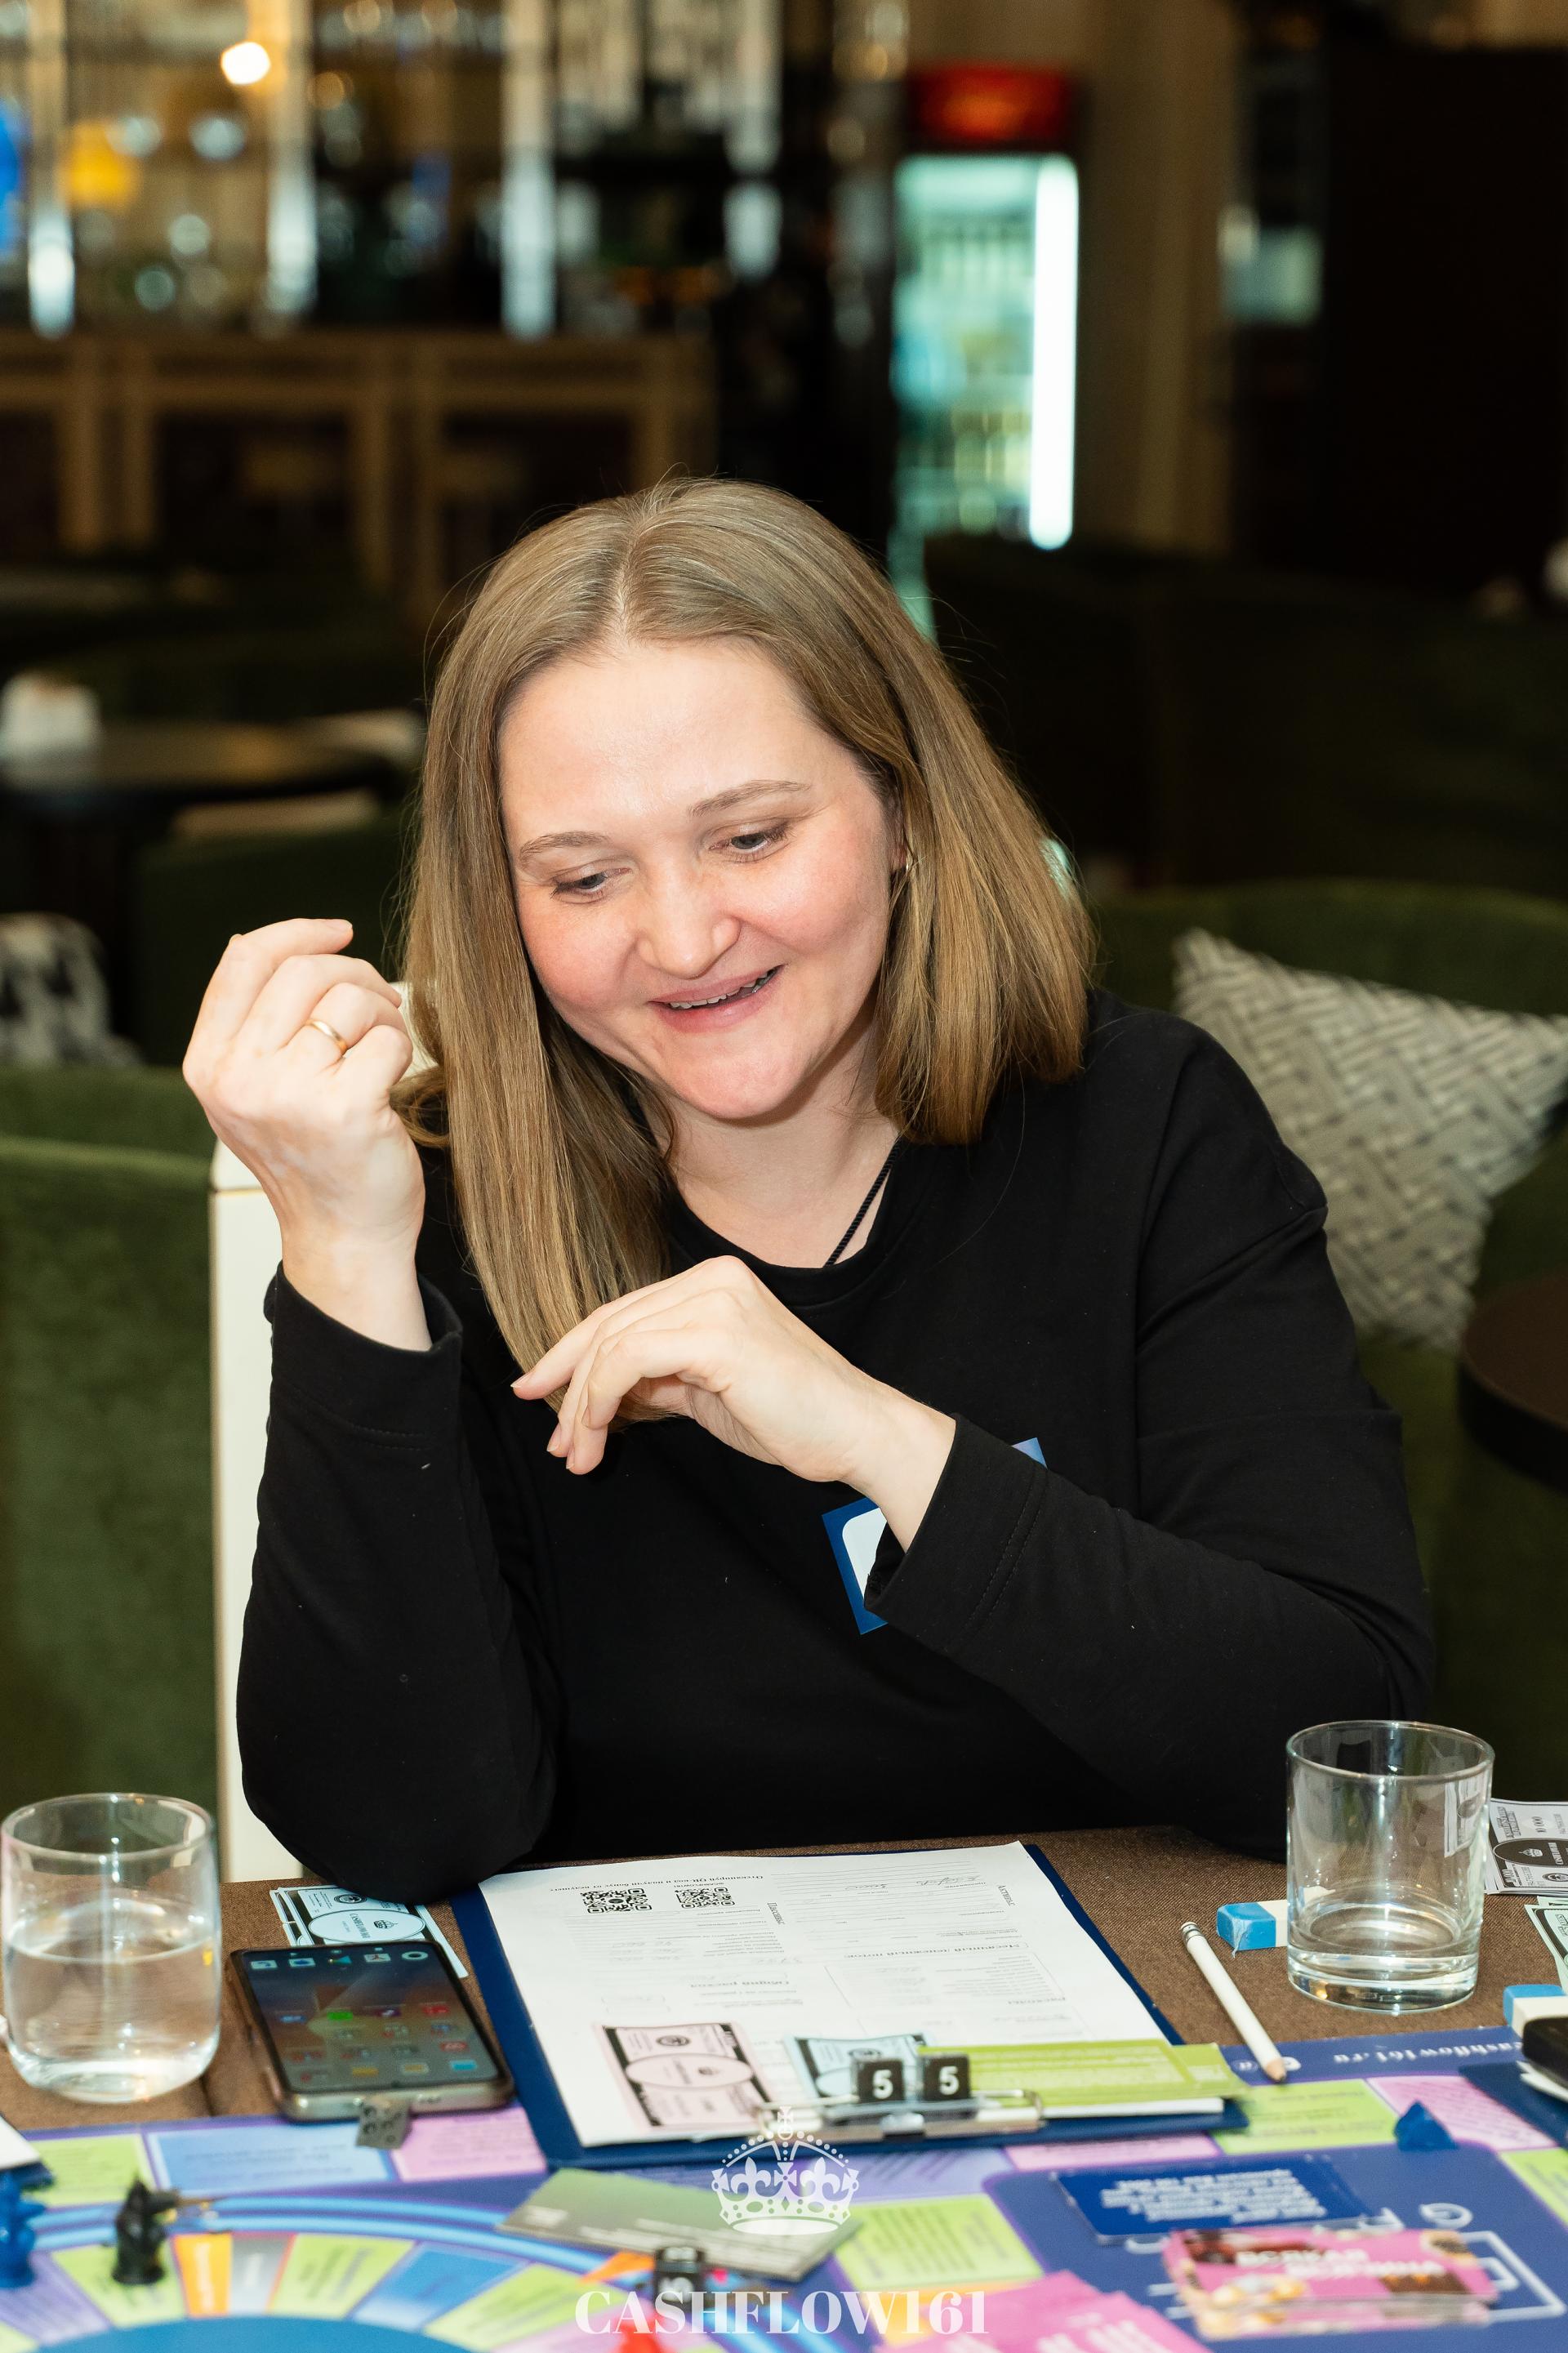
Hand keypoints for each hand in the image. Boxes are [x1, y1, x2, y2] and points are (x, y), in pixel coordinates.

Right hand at [184, 917, 428, 1346]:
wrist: (343, 1237)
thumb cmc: (310, 1156)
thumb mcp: (254, 1091)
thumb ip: (247, 1025)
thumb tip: (251, 940)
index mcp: (208, 1065)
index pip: (245, 960)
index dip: (298, 933)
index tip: (340, 931)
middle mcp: (238, 1079)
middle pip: (304, 972)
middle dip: (356, 975)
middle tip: (381, 1005)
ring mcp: (288, 1095)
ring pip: (349, 1000)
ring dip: (382, 1013)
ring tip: (383, 1046)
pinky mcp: (344, 1110)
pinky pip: (386, 1038)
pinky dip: (400, 1049)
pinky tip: (392, 1080)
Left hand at [512, 1255, 955, 1544]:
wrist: (855, 1432)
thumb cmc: (792, 1418)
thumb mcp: (707, 1392)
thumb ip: (656, 1380)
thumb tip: (597, 1398)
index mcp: (714, 1283)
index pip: (623, 1313)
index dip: (573, 1354)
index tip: (540, 1394)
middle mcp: (712, 1278)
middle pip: (609, 1323)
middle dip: (566, 1384)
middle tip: (551, 1437)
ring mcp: (715, 1299)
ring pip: (612, 1344)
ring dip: (581, 1406)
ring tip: (576, 1454)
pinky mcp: (715, 1332)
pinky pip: (628, 1360)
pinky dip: (599, 1400)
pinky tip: (598, 1436)